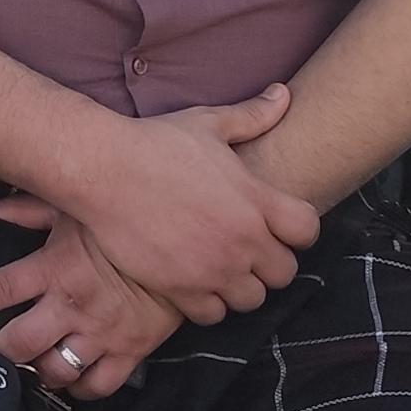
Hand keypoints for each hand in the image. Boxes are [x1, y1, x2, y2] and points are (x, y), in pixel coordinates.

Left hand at [0, 222, 182, 401]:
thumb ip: (21, 210)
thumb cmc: (124, 223)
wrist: (185, 242)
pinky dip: (80, 389)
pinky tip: (71, 381)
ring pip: (55, 369)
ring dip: (37, 372)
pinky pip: (98, 385)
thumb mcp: (70, 208)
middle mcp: (73, 305)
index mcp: (55, 268)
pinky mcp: (129, 350)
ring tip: (29, 366)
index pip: (0, 290)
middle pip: (20, 342)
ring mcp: (101, 332)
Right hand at [48, 92, 318, 322]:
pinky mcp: (181, 288)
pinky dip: (208, 304)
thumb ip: (252, 115)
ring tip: (221, 270)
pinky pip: (213, 315)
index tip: (279, 226)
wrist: (103, 170)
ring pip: (252, 300)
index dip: (298, 230)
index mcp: (257, 200)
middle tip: (247, 251)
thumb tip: (284, 95)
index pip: (308, 231)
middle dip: (270, 264)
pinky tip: (194, 283)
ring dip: (240, 287)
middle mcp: (243, 240)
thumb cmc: (154, 142)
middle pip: (284, 273)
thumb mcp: (208, 123)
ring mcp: (213, 268)